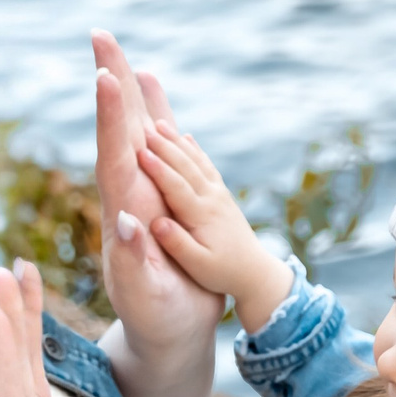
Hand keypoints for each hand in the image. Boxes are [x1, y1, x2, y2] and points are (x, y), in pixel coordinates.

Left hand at [92, 35, 221, 367]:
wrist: (169, 331)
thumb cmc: (158, 322)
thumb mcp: (147, 299)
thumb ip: (135, 264)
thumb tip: (126, 221)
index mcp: (125, 216)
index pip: (114, 158)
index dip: (111, 119)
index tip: (106, 77)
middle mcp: (128, 195)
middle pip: (118, 131)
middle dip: (110, 83)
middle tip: (99, 35)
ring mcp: (142, 192)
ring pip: (135, 131)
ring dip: (127, 90)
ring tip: (117, 49)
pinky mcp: (158, 194)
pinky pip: (156, 144)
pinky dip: (153, 111)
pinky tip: (149, 84)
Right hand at [134, 112, 293, 333]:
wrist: (255, 273)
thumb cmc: (221, 273)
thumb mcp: (198, 266)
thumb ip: (177, 244)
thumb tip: (156, 223)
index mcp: (202, 216)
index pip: (177, 187)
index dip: (158, 169)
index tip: (140, 152)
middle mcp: (211, 199)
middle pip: (185, 166)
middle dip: (164, 145)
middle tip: (142, 126)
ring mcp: (218, 194)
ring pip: (195, 161)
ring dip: (176, 141)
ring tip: (157, 123)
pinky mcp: (221, 195)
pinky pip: (206, 165)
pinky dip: (194, 149)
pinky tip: (185, 136)